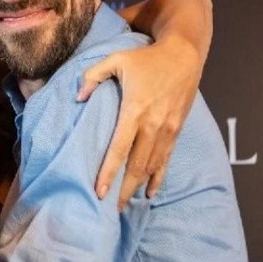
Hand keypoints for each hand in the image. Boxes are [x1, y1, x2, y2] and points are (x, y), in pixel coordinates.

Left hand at [77, 35, 203, 209]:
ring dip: (139, 186)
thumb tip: (78, 98)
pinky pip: (167, 159)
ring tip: (125, 203)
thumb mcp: (115, 59)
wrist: (184, 54)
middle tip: (109, 207)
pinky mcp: (177, 130)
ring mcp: (168, 129)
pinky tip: (150, 192)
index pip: (119, 148)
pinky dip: (158, 178)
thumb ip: (92, 76)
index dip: (109, 171)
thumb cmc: (146, 57)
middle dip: (123, 188)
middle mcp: (153, 124)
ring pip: (152, 166)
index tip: (99, 191)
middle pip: (137, 165)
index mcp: (135, 109)